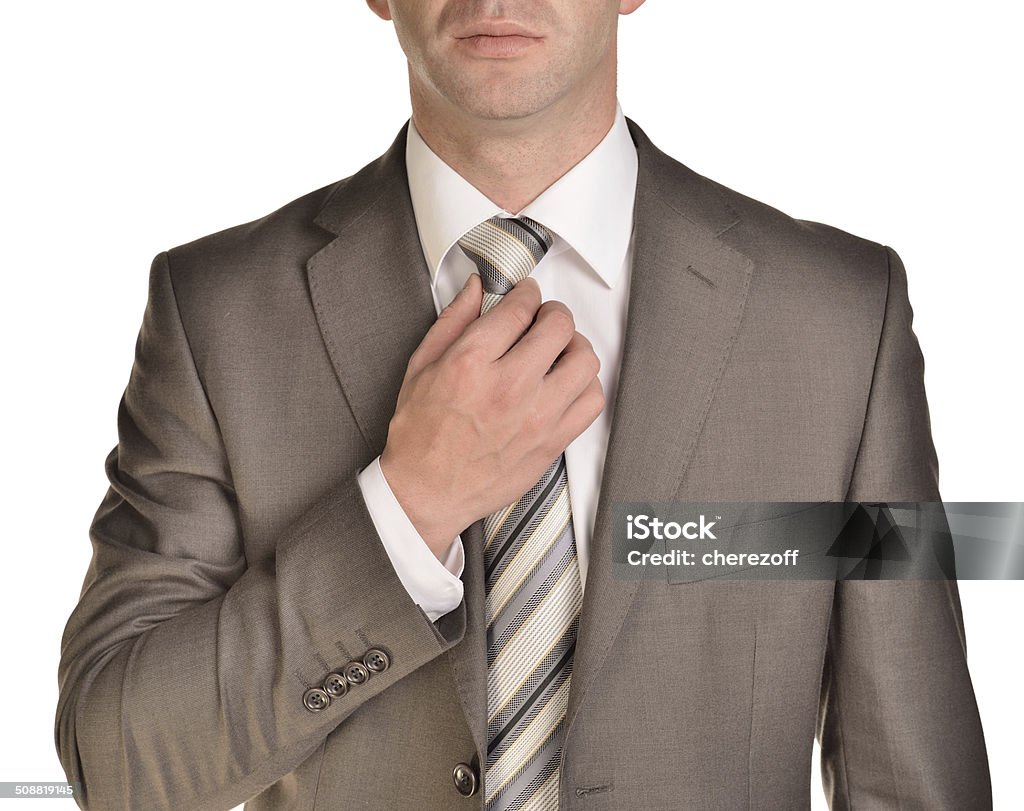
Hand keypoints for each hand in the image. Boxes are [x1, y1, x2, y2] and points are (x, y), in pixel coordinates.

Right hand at [380, 273, 603, 558]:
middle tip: (542, 320)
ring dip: (574, 346)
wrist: (427, 493)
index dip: (527, 293)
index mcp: (471, 363)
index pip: (521, 308)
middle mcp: (508, 387)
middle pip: (559, 327)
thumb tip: (477, 286)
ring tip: (558, 351)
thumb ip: (453, 321)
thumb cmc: (420, 434)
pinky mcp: (552, 442)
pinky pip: (592, 401)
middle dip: (552, 313)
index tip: (526, 295)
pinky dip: (585, 384)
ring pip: (584, 360)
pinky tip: (566, 383)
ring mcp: (536, 417)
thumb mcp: (421, 366)